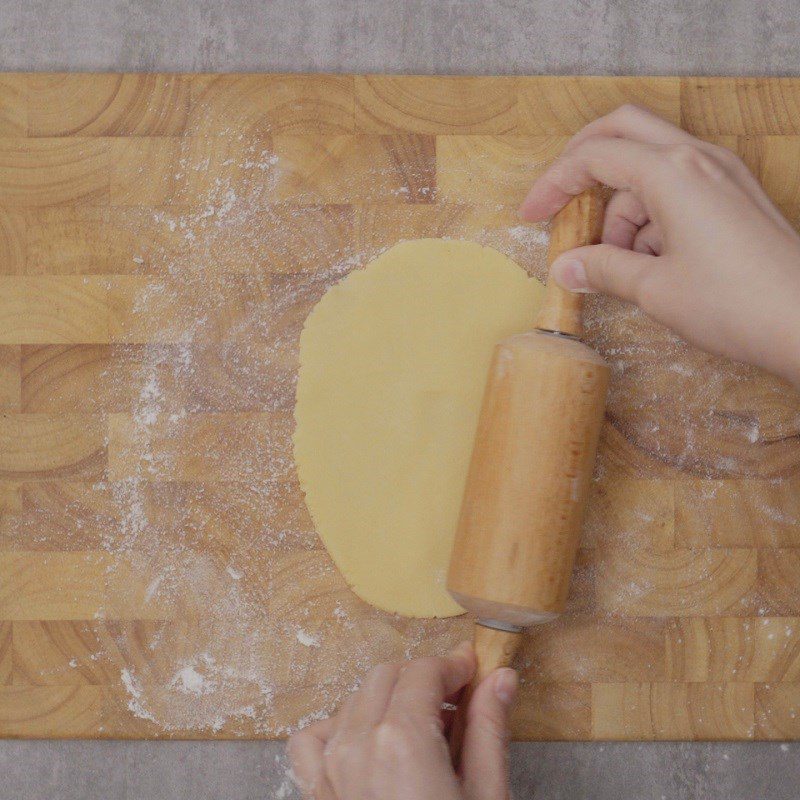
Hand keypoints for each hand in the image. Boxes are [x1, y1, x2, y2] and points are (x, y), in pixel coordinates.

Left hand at [288, 642, 516, 799]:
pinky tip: (368, 744)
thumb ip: (490, 729)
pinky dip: (338, 727)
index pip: (425, 671)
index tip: (474, 672)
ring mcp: (329, 770)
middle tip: (458, 701)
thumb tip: (501, 679)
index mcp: (402, 740)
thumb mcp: (486, 798)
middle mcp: (357, 745)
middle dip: (424, 678)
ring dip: (387, 698)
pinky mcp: (317, 794)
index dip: (454, 666)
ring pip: (353, 699)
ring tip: (422, 727)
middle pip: (387, 675)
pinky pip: (313, 738)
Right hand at [520, 104, 799, 384]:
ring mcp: (722, 175)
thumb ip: (603, 270)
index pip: (595, 157)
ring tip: (619, 266)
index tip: (532, 214)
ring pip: (651, 168)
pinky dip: (653, 218)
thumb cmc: (736, 304)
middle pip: (624, 131)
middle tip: (561, 200)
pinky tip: (650, 265)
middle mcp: (699, 160)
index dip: (554, 183)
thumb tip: (566, 268)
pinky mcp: (734, 197)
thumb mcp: (654, 288)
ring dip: (623, 209)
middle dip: (584, 162)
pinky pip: (679, 189)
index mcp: (673, 173)